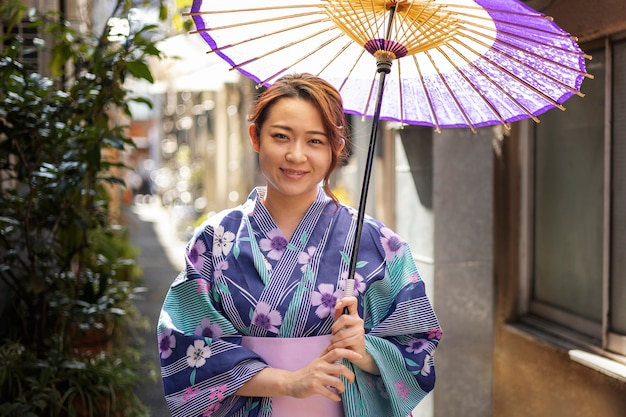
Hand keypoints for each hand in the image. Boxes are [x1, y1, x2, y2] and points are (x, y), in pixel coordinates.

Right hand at [236, 346, 360, 400]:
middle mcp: (320, 366)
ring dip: (343, 388)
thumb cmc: (307, 372)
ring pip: (337, 382)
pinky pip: (330, 393)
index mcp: (322, 359)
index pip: (337, 351)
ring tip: (342, 390)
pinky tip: (337, 397)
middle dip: (350, 375)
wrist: (291, 382)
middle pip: (341, 368)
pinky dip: (335, 396)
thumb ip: (326, 354)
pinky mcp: (314, 387)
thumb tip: (336, 345)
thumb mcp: (317, 361)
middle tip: (352, 380)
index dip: (349, 353)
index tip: (359, 356)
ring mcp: (317, 377)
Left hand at [328, 297, 379, 374]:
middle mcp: (359, 321)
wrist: (355, 353)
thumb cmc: (346, 337)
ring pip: (342, 333)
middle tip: (333, 334)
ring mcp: (360, 330)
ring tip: (333, 343)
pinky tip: (335, 347)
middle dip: (334, 327)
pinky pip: (344, 341)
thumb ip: (338, 314)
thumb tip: (337, 300)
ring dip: (334, 340)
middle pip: (344, 318)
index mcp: (354, 315)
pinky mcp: (359, 340)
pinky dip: (337, 346)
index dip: (345, 300)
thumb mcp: (340, 325)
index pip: (353, 301)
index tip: (337, 305)